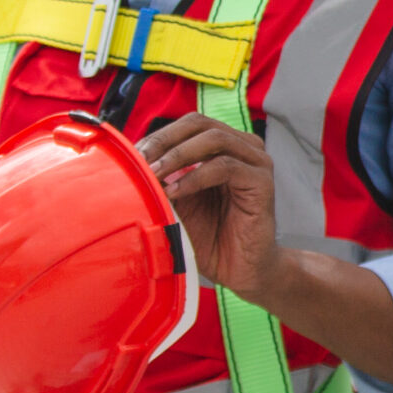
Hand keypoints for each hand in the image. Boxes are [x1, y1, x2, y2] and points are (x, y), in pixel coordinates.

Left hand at [140, 113, 284, 300]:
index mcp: (223, 147)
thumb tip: (129, 160)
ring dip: (177, 155)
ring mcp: (256, 162)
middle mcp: (243, 148)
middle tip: (140, 161)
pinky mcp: (262, 182)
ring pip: (213, 139)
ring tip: (155, 175)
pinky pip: (225, 166)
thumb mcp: (176, 200)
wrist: (239, 269)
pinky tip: (175, 192)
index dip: (157, 136)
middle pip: (198, 124)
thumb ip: (162, 178)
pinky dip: (195, 177)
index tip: (131, 157)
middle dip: (163, 141)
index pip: (186, 125)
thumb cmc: (209, 235)